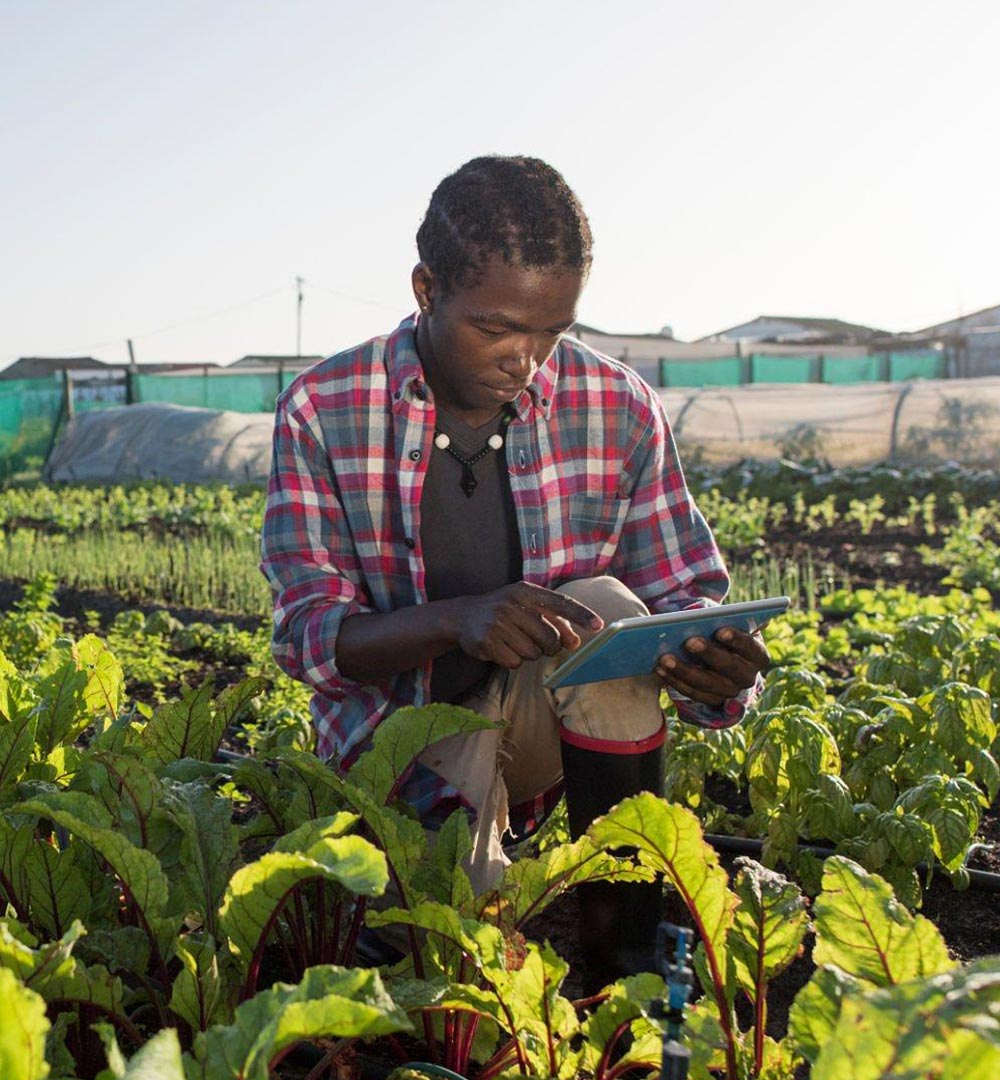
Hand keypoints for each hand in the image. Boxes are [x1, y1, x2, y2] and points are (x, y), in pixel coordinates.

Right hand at [450, 582, 602, 668]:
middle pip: (550, 637)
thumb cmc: (504, 611)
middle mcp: (511, 605)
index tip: (599, 625)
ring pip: (533, 653)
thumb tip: (575, 643)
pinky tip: (502, 648)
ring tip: (515, 641)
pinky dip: (513, 660)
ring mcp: (497, 624)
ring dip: (530, 653)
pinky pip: (515, 662)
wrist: (462, 616)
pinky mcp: (486, 642)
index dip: (581, 614)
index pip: (560, 602)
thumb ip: (555, 622)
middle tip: (541, 643)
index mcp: (525, 591)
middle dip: (550, 646)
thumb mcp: (527, 608)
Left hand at [655, 626, 769, 706]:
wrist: (721, 658)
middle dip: (708, 654)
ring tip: (665, 657)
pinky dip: (675, 681)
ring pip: (707, 684)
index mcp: (758, 656)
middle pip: (728, 667)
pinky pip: (692, 693)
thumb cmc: (722, 634)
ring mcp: (730, 692)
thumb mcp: (726, 625)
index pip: (751, 648)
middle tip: (689, 641)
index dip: (737, 640)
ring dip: (684, 670)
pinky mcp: (712, 701)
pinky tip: (660, 669)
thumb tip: (701, 615)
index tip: (720, 631)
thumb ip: (722, 620)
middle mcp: (748, 677)